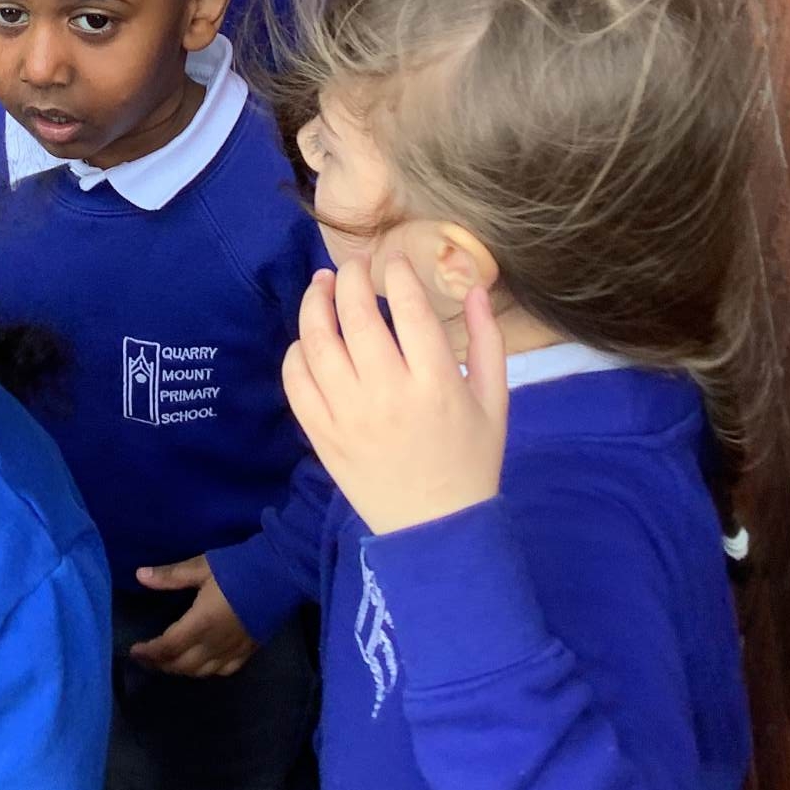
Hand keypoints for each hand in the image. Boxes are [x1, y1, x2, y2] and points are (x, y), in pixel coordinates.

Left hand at [129, 555, 257, 676]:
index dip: (149, 652)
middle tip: (147, 658)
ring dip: (181, 670)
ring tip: (169, 662)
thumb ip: (171, 575)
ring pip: (201, 672)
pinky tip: (201, 665)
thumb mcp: (201, 567)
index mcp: (200, 624)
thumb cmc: (238, 568)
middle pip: (182, 665)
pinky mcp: (249, 651)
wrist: (280, 574)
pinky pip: (223, 671)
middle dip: (161, 664)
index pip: (168, 647)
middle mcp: (215, 644)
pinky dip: (206, 671)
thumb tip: (139, 575)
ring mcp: (233, 651)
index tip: (134, 651)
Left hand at [283, 255, 507, 535]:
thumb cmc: (471, 460)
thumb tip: (474, 285)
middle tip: (354, 265)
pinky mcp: (321, 436)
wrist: (435, 530)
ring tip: (322, 286)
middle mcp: (387, 395)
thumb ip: (486, 339)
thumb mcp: (494, 400)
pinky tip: (308, 338)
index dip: (397, 273)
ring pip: (317, 343)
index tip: (393, 259)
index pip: (409, 309)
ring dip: (314, 304)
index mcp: (435, 384)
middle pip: (356, 316)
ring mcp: (348, 416)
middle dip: (351, 277)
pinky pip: (296, 383)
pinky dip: (296, 352)